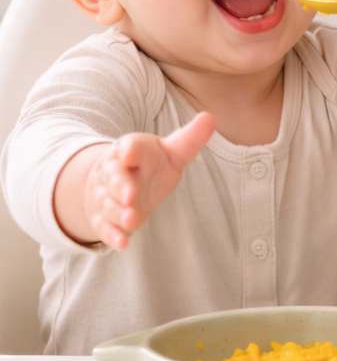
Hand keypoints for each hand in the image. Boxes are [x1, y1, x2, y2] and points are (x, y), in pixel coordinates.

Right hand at [76, 113, 214, 248]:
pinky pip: (104, 226)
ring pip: (107, 203)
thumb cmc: (149, 165)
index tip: (130, 154)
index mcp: (132, 150)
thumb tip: (210, 117)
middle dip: (121, 187)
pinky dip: (112, 234)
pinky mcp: (103, 217)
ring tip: (132, 220)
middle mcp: (113, 171)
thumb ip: (189, 139)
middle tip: (131, 197)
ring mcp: (106, 195)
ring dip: (118, 213)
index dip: (131, 151)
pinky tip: (123, 243)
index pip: (131, 148)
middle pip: (114, 177)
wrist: (116, 183)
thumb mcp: (170, 152)